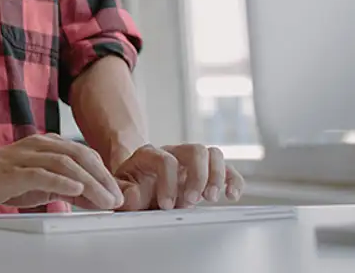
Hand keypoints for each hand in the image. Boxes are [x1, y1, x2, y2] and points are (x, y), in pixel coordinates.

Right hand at [0, 133, 124, 210]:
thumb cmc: (2, 178)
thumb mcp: (40, 183)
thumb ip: (65, 187)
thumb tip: (94, 198)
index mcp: (46, 144)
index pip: (83, 153)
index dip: (104, 172)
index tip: (117, 191)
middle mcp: (38, 145)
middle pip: (78, 155)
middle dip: (102, 177)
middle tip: (117, 198)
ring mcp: (24, 156)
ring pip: (64, 163)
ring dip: (89, 182)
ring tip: (104, 199)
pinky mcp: (12, 171)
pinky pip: (40, 173)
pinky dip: (61, 181)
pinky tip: (76, 189)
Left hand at [113, 144, 244, 210]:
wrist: (138, 189)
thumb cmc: (131, 189)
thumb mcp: (121, 191)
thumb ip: (125, 193)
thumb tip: (136, 193)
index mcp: (150, 154)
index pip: (165, 160)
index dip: (168, 183)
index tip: (165, 206)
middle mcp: (173, 152)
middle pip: (194, 150)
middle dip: (196, 176)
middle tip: (191, 200)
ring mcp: (190, 160)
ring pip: (212, 154)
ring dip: (216, 176)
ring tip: (210, 198)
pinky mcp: (205, 171)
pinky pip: (227, 168)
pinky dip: (233, 180)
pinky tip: (231, 196)